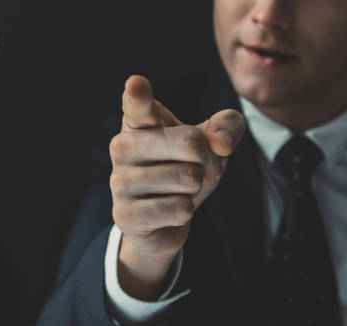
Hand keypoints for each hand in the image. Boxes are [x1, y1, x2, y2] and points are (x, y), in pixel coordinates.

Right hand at [110, 75, 245, 299]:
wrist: (163, 220)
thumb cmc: (184, 168)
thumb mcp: (211, 141)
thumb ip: (227, 126)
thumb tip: (221, 143)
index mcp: (139, 122)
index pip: (137, 104)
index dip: (138, 94)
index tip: (136, 84)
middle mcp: (122, 146)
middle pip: (191, 142)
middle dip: (208, 160)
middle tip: (194, 168)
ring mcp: (119, 182)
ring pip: (189, 178)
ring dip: (196, 188)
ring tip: (179, 190)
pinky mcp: (124, 215)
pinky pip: (179, 209)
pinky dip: (187, 211)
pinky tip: (170, 210)